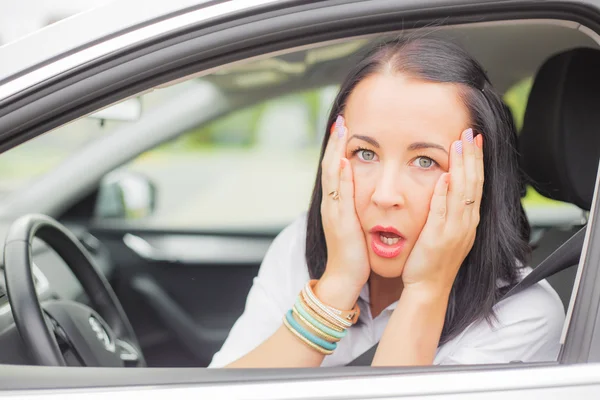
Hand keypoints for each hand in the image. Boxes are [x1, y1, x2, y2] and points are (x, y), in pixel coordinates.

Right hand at [316, 115, 369, 308]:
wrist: (345, 277)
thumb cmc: (354, 252)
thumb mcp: (356, 223)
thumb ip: (358, 205)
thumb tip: (368, 191)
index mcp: (338, 202)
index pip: (337, 168)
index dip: (339, 147)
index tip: (345, 126)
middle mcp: (332, 203)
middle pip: (330, 165)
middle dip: (335, 142)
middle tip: (341, 118)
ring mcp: (333, 211)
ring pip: (331, 175)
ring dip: (335, 151)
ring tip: (340, 129)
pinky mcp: (339, 222)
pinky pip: (339, 195)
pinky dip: (340, 176)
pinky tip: (344, 161)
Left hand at [401, 128, 483, 293]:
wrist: (428, 288)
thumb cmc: (433, 261)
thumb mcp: (446, 232)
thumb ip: (448, 210)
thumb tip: (446, 184)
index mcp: (468, 221)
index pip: (476, 184)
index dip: (476, 160)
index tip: (474, 139)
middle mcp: (466, 223)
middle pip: (473, 183)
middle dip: (472, 156)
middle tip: (470, 132)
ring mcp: (455, 231)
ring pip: (462, 192)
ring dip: (462, 166)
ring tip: (459, 144)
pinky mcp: (439, 238)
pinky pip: (443, 212)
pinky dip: (445, 194)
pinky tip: (444, 176)